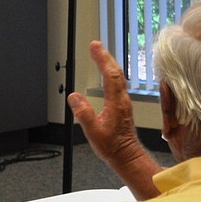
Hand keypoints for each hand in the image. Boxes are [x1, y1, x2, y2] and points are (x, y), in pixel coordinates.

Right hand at [68, 41, 144, 168]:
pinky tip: (107, 74)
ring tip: (100, 55)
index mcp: (116, 102)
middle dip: (105, 57)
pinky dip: (111, 74)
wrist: (126, 156)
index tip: (95, 47)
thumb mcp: (93, 132)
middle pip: (116, 72)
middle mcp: (122, 99)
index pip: (110, 75)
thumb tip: (74, 97)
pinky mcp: (123, 106)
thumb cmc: (112, 147)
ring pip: (118, 77)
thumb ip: (83, 114)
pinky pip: (118, 84)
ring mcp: (123, 102)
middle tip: (96, 45)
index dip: (102, 59)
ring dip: (109, 64)